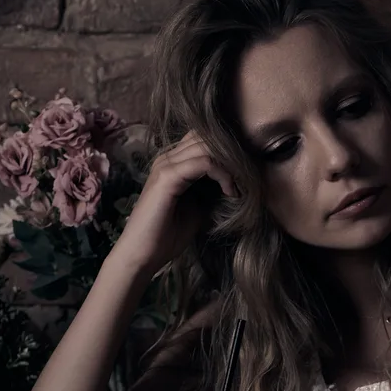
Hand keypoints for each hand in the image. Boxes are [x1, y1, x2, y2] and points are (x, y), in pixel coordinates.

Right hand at [114, 130, 237, 276]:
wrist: (143, 254)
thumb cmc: (167, 236)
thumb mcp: (198, 210)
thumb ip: (211, 192)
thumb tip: (237, 185)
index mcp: (173, 163)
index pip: (203, 139)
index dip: (228, 153)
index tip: (244, 178)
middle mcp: (168, 157)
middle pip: (206, 136)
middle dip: (232, 154)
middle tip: (246, 178)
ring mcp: (166, 165)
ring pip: (207, 146)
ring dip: (230, 164)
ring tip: (240, 187)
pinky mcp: (167, 177)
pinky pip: (204, 162)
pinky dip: (222, 174)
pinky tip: (230, 192)